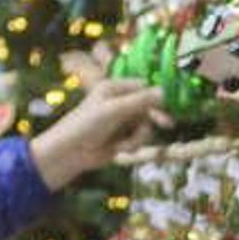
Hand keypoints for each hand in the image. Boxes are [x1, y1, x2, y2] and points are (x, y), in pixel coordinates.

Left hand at [27, 77, 169, 190]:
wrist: (70, 153)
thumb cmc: (87, 125)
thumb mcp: (115, 110)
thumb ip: (140, 101)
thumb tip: (165, 92)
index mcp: (114, 89)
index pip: (143, 87)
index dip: (156, 96)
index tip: (168, 104)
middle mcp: (119, 102)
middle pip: (147, 107)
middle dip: (152, 119)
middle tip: (167, 125)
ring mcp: (121, 121)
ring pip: (145, 126)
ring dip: (138, 137)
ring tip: (125, 145)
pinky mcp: (121, 138)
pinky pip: (138, 139)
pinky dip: (131, 145)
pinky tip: (119, 150)